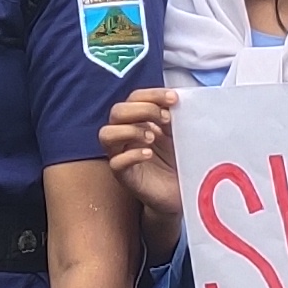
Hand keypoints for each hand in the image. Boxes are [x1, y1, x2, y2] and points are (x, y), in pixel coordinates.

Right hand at [96, 90, 181, 221]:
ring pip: (106, 134)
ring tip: (152, 138)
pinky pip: (115, 162)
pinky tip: (148, 155)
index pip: (135, 97)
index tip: (173, 99)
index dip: (152, 94)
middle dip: (142, 110)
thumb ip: (174, 117)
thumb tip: (176, 100)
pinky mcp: (124, 176)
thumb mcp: (179, 134)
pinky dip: (131, 155)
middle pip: (117, 111)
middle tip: (165, 119)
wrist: (181, 193)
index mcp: (139, 120)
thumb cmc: (178, 161)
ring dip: (129, 130)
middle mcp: (126, 135)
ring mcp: (122, 155)